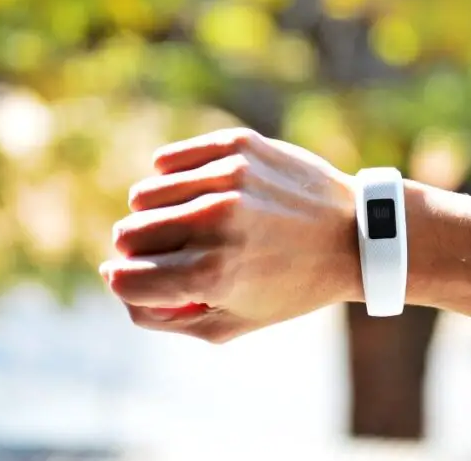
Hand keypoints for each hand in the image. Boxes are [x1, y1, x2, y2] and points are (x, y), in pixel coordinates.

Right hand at [100, 128, 359, 343]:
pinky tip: (195, 191)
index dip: (127, 281)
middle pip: (128, 235)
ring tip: (185, 221)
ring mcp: (227, 179)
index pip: (125, 278)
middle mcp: (215, 222)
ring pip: (144, 194)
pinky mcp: (237, 147)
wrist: (355, 234)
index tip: (139, 278)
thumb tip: (116, 282)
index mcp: (212, 275)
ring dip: (154, 212)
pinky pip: (168, 160)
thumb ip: (166, 315)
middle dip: (138, 249)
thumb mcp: (233, 323)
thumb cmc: (292, 286)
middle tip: (170, 252)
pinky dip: (172, 177)